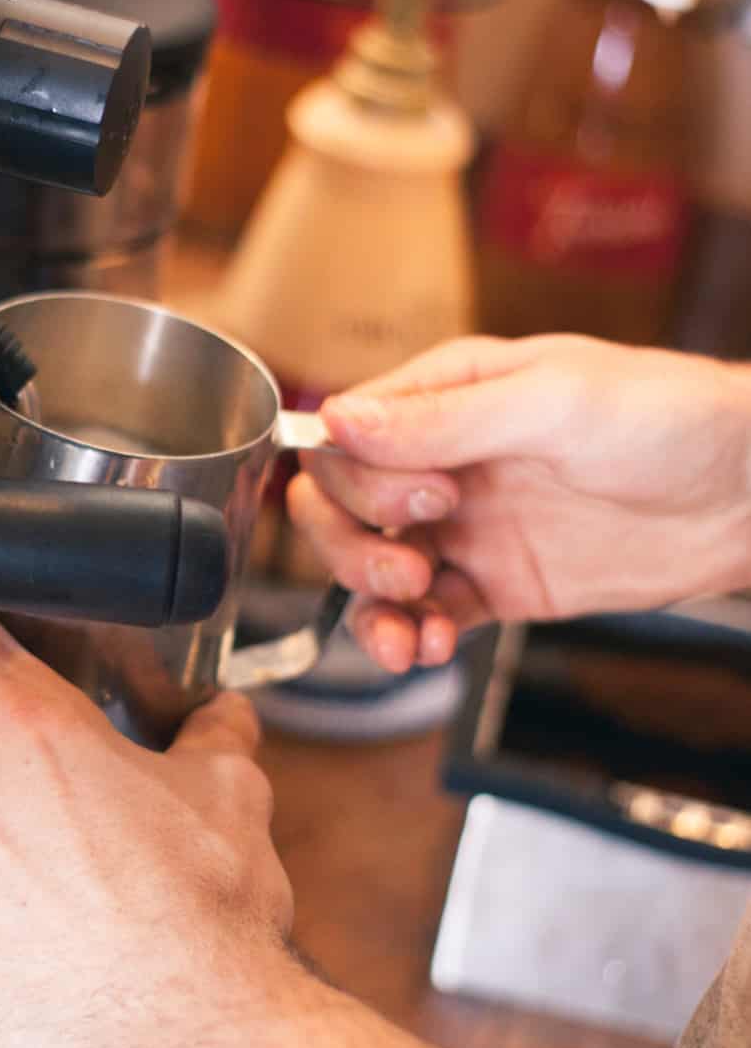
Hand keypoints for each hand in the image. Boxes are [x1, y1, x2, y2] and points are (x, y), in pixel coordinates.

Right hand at [290, 335, 750, 672]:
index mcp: (441, 399)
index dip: (357, 483)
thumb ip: (443, 418)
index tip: (427, 500)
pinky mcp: (493, 585)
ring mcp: (463, 528)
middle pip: (338, 509)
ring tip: (412, 629)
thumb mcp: (554, 402)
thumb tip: (337, 420)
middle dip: (353, 548)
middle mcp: (439, 462)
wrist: (749, 495)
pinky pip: (424, 615)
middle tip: (410, 566)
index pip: (342, 441)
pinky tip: (428, 648)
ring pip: (369, 569)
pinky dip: (410, 636)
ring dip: (370, 604)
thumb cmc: (669, 419)